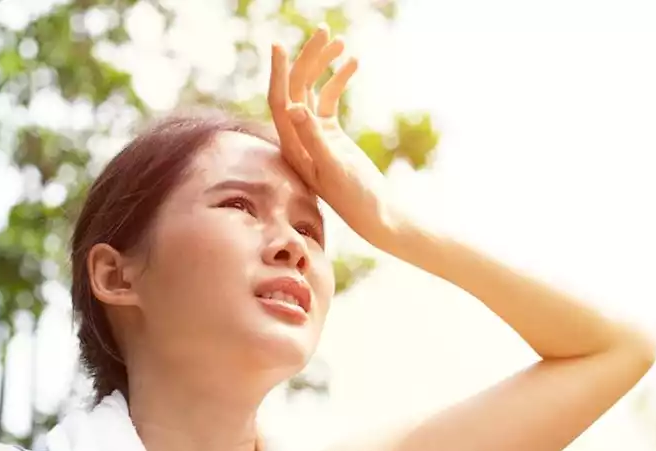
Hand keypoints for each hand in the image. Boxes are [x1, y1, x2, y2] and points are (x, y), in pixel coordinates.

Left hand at [269, 27, 400, 248]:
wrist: (376, 214)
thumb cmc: (355, 197)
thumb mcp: (334, 168)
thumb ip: (314, 139)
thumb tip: (294, 107)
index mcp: (293, 146)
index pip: (280, 101)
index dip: (279, 73)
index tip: (279, 45)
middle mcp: (298, 137)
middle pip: (296, 89)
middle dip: (307, 59)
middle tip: (324, 32)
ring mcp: (314, 134)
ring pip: (313, 90)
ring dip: (324, 65)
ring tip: (340, 42)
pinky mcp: (331, 134)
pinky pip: (330, 99)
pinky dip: (340, 80)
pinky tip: (354, 63)